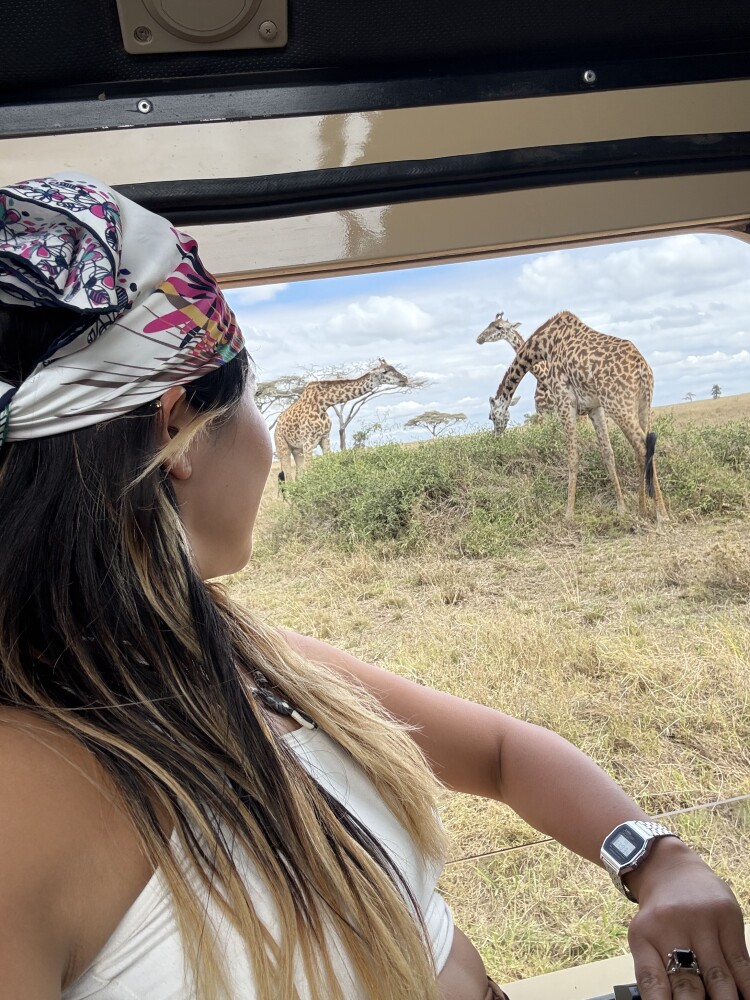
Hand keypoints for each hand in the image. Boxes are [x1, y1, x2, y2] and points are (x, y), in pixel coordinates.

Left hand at [625, 840, 749, 998]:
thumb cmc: (658, 912)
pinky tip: (746, 997)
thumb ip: (655, 972)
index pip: (652, 982)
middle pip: (688, 985)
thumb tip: (668, 999)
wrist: (669, 867)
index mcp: (644, 936)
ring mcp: (701, 921)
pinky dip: (747, 987)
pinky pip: (741, 963)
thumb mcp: (644, 936)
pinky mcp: (727, 917)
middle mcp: (671, 927)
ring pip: (719, 978)